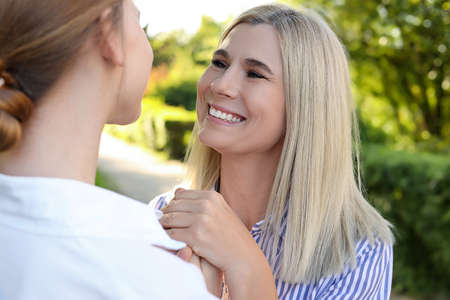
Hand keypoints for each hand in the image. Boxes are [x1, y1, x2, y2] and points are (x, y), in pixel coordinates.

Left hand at [160, 188, 277, 299]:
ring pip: (170, 219)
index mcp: (212, 197)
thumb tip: (177, 190)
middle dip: (165, 215)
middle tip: (162, 225)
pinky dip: (167, 238)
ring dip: (164, 227)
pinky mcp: (195, 236)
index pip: (180, 195)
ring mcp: (201, 220)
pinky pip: (172, 234)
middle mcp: (206, 205)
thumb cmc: (231, 236)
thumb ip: (200, 201)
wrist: (243, 256)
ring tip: (162, 233)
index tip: (170, 214)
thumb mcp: (220, 211)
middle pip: (173, 206)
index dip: (172, 205)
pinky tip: (168, 242)